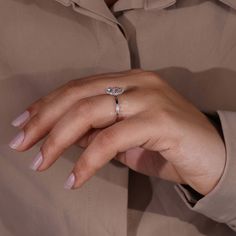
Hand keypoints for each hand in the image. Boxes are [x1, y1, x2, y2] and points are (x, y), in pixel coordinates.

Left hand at [9, 69, 225, 193]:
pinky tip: (75, 179)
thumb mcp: (125, 136)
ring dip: (58, 139)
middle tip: (21, 143)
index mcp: (127, 80)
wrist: (211, 153)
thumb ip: (98, 129)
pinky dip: (88, 161)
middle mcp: (136, 82)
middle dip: (44, 120)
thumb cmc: (167, 145)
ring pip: (90, 111)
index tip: (23, 123)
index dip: (47, 104)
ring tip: (40, 162)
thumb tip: (66, 134)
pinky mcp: (158, 120)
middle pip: (77, 95)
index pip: (78, 87)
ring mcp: (148, 97)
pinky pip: (111, 138)